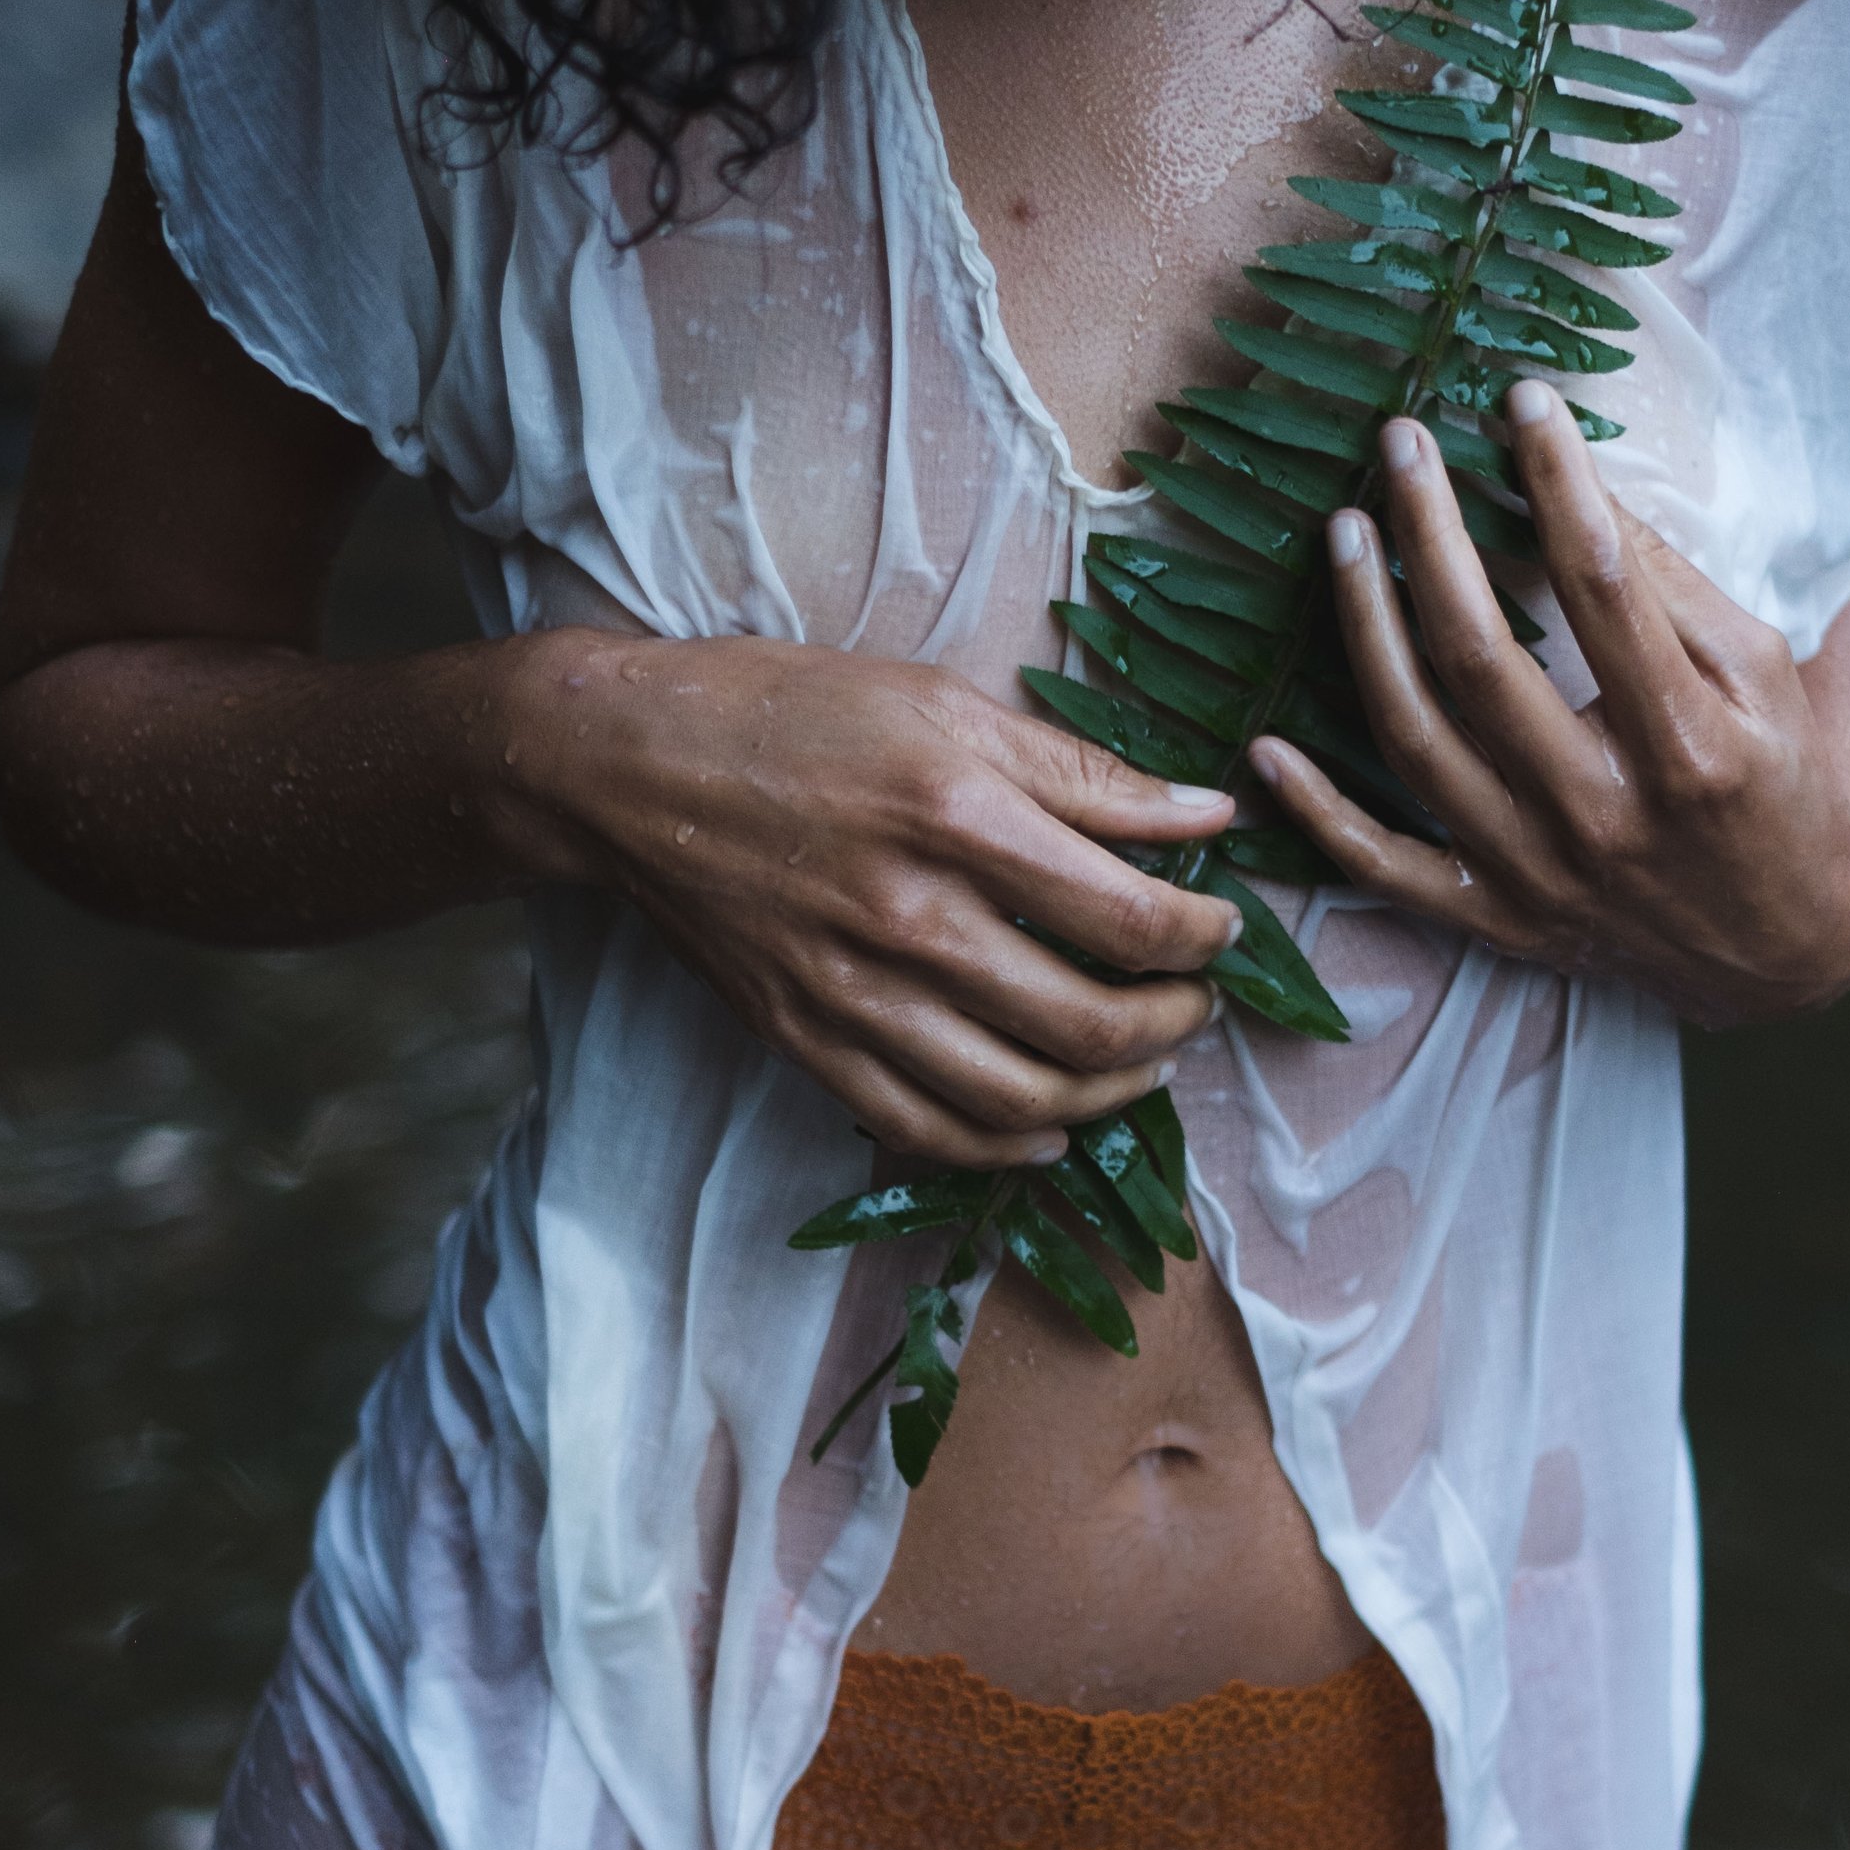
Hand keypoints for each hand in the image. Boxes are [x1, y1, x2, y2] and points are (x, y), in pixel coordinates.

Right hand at [490, 629, 1239, 1164]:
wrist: (628, 770)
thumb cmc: (790, 714)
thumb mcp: (943, 704)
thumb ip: (1080, 772)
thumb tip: (1207, 815)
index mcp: (957, 817)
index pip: (1130, 918)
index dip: (1203, 937)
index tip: (1222, 927)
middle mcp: (911, 920)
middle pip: (1091, 1023)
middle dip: (1175, 1024)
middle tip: (1196, 1001)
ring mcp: (854, 996)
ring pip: (1023, 1097)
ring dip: (1110, 1095)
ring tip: (1144, 1062)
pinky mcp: (807, 1042)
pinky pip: (927, 1130)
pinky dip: (1006, 1146)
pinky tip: (1049, 1128)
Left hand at [1248, 389, 1849, 1026]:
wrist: (1789, 955)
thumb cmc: (1786, 790)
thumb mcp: (1769, 683)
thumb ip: (1677, 592)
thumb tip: (1581, 490)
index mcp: (1689, 745)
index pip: (1601, 586)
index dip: (1555, 480)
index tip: (1521, 400)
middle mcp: (1603, 813)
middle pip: (1483, 656)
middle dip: (1431, 534)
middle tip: (1400, 444)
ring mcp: (1539, 874)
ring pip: (1417, 741)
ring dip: (1366, 628)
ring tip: (1344, 533)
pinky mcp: (1498, 919)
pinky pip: (1384, 869)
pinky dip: (1316, 814)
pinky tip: (1265, 746)